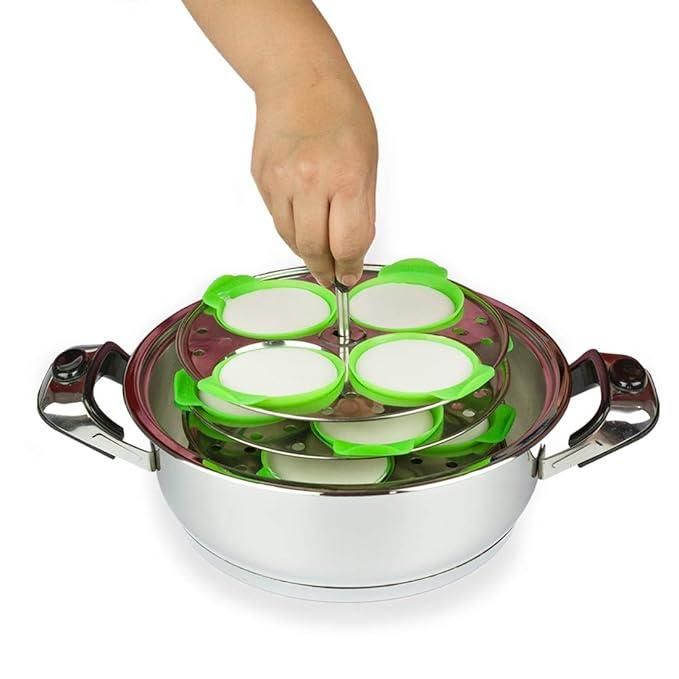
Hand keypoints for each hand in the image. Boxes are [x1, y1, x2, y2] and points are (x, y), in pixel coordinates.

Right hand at [251, 75, 376, 286]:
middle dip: (325, 269)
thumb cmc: (339, 113)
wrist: (297, 78)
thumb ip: (361, 210)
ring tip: (318, 255)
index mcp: (346, 178)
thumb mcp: (368, 162)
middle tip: (331, 277)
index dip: (349, 267)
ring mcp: (280, 181)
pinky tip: (302, 222)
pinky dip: (291, 228)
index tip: (349, 276)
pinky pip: (277, 219)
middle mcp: (310, 182)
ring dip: (306, 253)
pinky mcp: (261, 179)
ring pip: (290, 239)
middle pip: (314, 248)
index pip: (347, 243)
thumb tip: (353, 249)